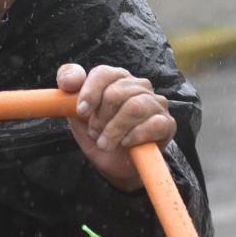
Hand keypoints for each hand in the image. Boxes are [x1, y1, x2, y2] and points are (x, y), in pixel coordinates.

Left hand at [56, 63, 175, 191]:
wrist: (115, 163)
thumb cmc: (99, 133)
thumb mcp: (77, 115)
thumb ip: (67, 92)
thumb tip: (69, 81)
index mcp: (116, 78)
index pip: (104, 73)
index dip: (90, 92)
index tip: (81, 112)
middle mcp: (139, 86)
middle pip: (116, 92)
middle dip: (101, 118)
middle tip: (95, 133)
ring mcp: (156, 103)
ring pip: (134, 107)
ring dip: (115, 130)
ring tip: (106, 143)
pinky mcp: (167, 123)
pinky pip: (153, 124)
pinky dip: (135, 136)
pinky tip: (126, 143)